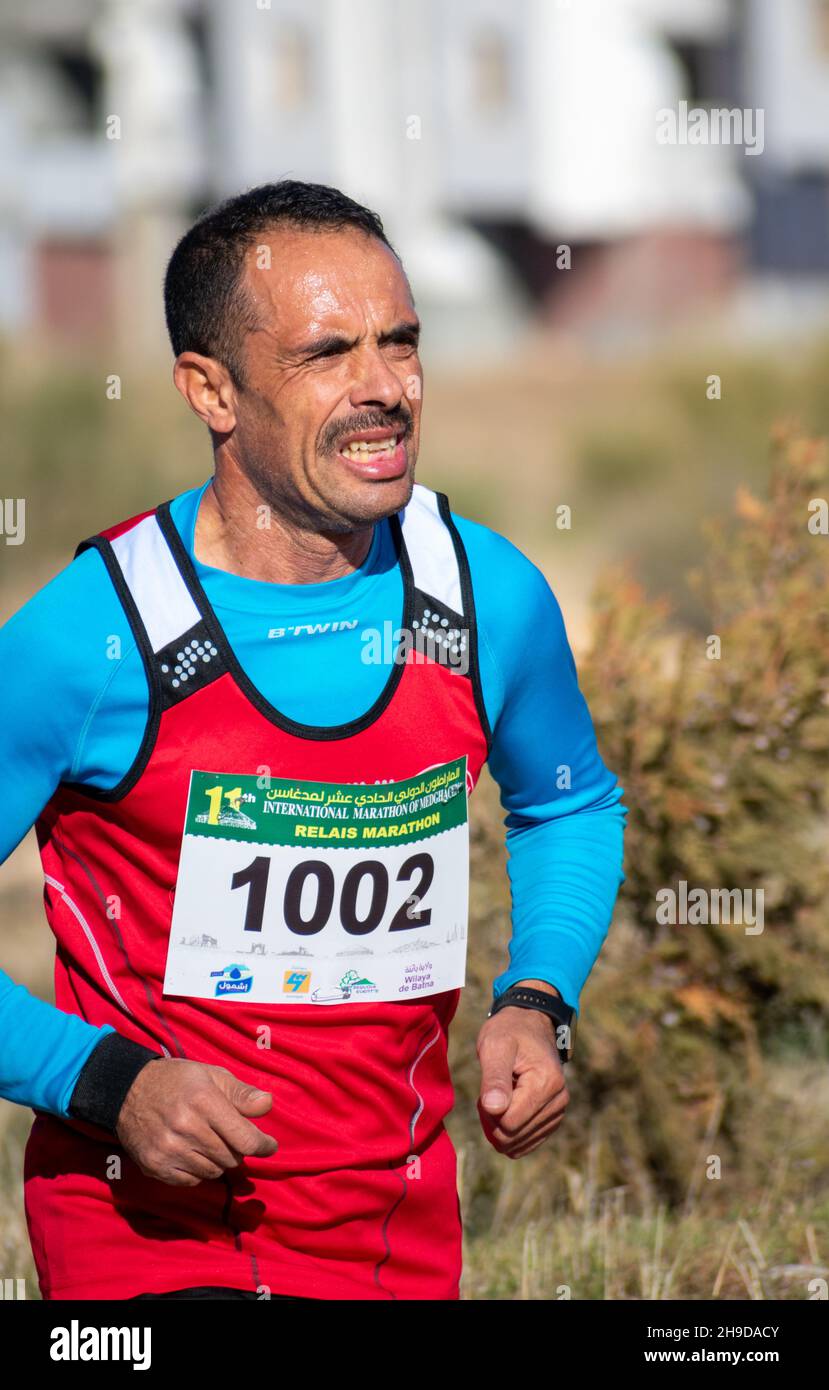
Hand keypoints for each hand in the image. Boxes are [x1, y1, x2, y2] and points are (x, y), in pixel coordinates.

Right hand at [116, 1057, 278, 1186]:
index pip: (245, 1139)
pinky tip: (192, 1153)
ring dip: (219, 1161)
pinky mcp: (155, 1165)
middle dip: (238, 1150)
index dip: (263, 1145)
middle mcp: (186, 1127)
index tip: (269, 1145)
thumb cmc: (177, 1081)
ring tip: (210, 1142)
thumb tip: (267, 1105)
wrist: (127, 1090)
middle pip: (231, 1158)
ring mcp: (168, 1149)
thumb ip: (241, 1093)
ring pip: (214, 1172)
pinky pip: (192, 1181)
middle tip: (231, 1137)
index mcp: (204, 1101)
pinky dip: (199, 1171)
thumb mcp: (212, 1076)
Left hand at [476, 985, 569, 1158]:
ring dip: (500, 1125)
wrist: (529, 1024)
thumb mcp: (495, 1046)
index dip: (488, 1113)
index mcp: (547, 1082)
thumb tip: (494, 1109)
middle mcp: (559, 1099)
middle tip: (490, 1093)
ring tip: (500, 1096)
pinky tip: (507, 1108)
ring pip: (519, 1143)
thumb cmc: (509, 1032)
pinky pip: (527, 1143)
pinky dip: (510, 1131)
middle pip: (513, 1136)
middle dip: (493, 1120)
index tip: (484, 1092)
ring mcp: (559, 1110)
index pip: (509, 1124)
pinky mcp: (553, 1118)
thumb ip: (494, 1078)